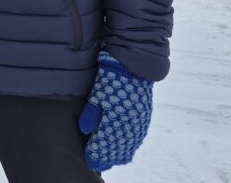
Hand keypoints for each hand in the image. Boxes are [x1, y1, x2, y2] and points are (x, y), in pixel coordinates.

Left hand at [78, 51, 153, 171]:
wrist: (133, 68)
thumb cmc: (111, 80)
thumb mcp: (97, 95)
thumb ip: (91, 114)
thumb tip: (85, 130)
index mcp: (116, 122)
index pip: (104, 146)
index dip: (96, 154)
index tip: (89, 159)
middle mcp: (129, 128)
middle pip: (117, 151)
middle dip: (107, 157)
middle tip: (97, 161)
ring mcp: (139, 125)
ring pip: (129, 148)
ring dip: (118, 154)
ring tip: (109, 159)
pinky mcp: (144, 120)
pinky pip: (136, 140)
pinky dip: (128, 147)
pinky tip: (124, 150)